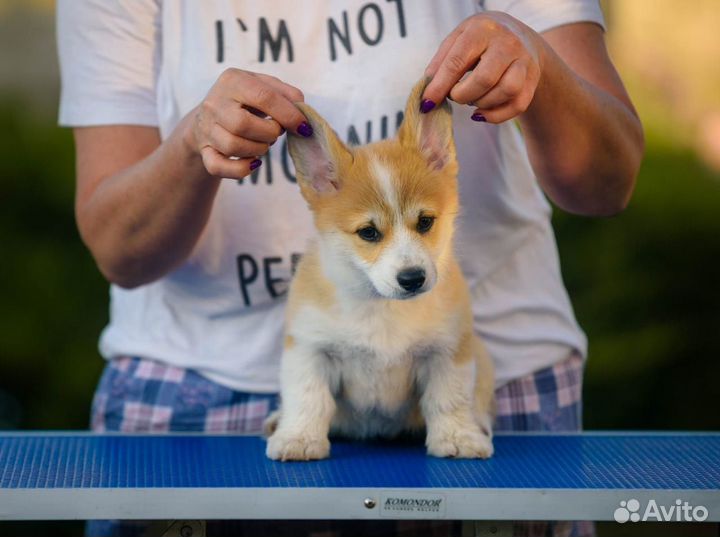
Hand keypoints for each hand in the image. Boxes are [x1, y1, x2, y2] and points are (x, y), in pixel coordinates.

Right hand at [188, 69, 310, 178]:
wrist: (208, 117)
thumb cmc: (244, 101)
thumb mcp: (264, 87)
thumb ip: (287, 95)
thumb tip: (302, 112)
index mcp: (233, 81)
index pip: (264, 97)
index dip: (289, 115)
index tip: (304, 127)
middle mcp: (215, 103)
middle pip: (243, 124)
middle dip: (269, 134)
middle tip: (276, 133)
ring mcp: (206, 129)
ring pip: (233, 146)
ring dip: (258, 150)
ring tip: (263, 143)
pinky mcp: (204, 151)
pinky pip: (219, 166)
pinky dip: (241, 169)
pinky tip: (254, 163)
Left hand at [423, 12, 543, 123]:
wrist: (519, 37)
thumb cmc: (480, 41)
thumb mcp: (458, 40)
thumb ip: (441, 62)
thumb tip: (429, 89)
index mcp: (482, 30)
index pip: (457, 61)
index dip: (440, 86)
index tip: (427, 103)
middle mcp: (507, 43)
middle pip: (485, 79)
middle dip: (463, 95)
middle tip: (455, 95)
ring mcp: (524, 61)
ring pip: (506, 91)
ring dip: (482, 103)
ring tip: (472, 99)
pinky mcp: (533, 79)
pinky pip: (517, 105)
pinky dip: (495, 116)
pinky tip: (482, 112)